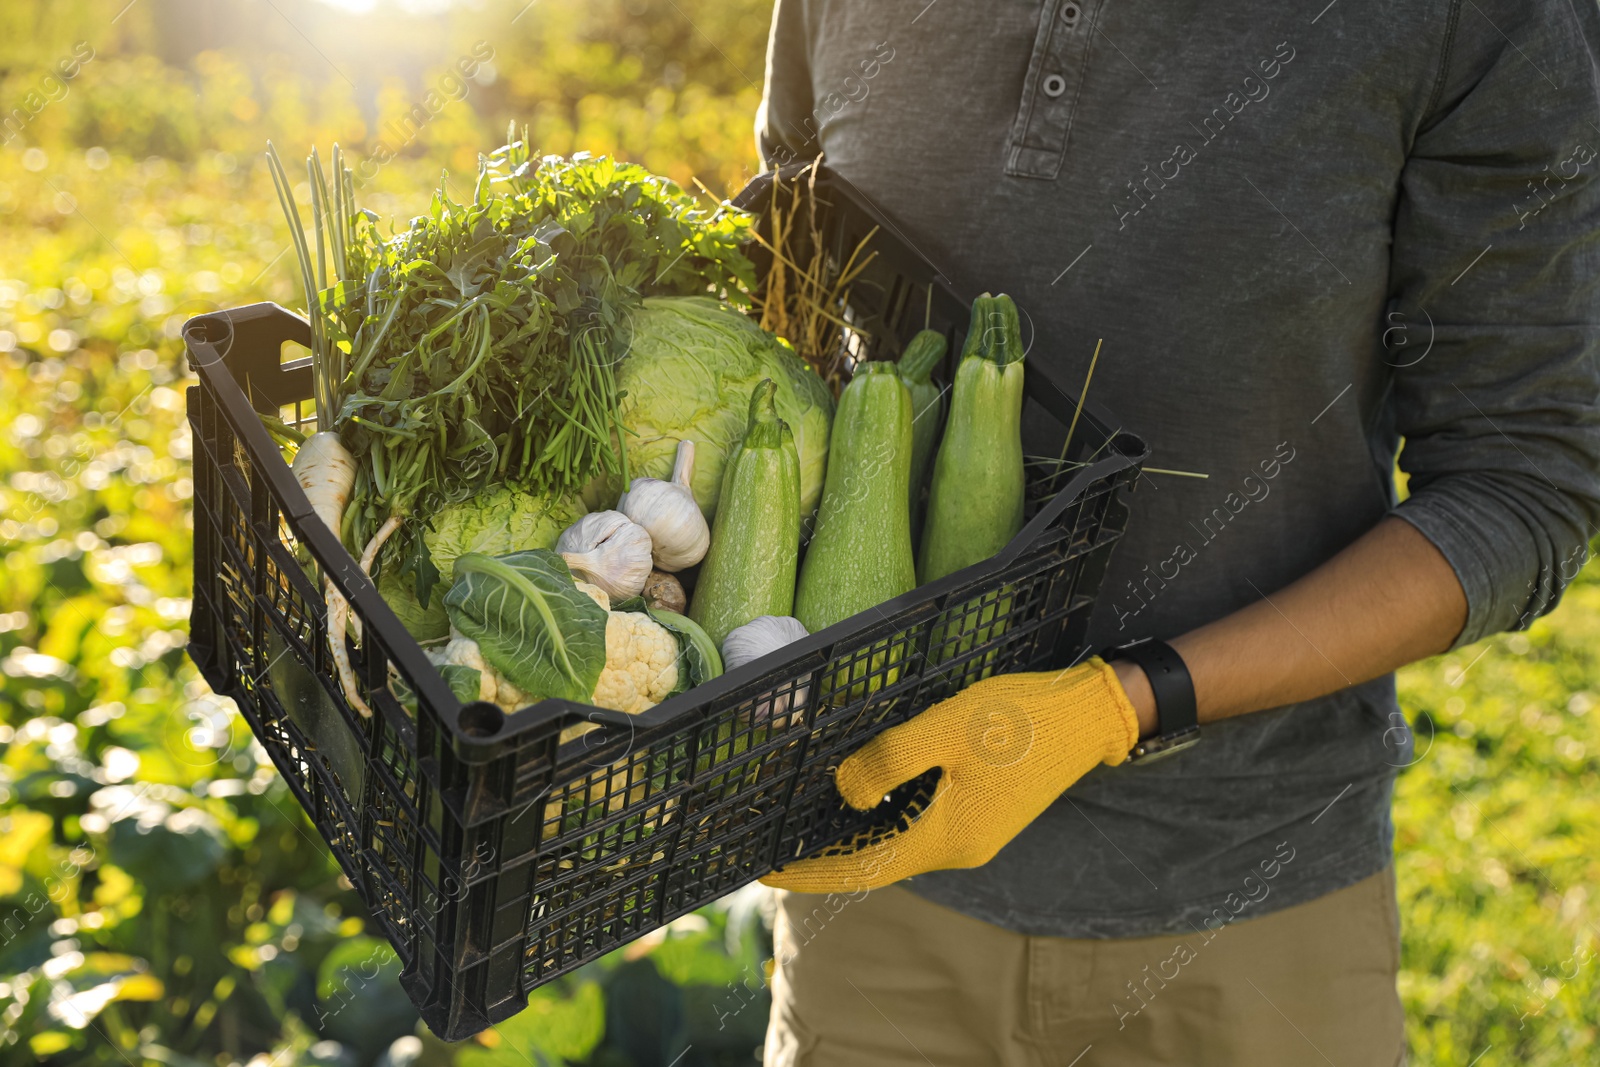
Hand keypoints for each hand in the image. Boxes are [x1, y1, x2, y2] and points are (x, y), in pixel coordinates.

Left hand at [762, 658, 1139, 892]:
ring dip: (850, 835)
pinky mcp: (982, 810)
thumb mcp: (945, 730)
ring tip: (801, 820)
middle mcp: (959, 845)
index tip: (763, 869)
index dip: (809, 872)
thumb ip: (890, 761)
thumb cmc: (1020, 718)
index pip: (861, 869)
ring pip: (895, 840)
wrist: (1091, 714)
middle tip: (772, 840)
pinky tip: (860, 795)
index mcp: (948, 837)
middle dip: (822, 855)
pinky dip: (881, 815)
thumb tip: (844, 792)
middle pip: (874, 861)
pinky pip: (917, 822)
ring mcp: (973, 830)